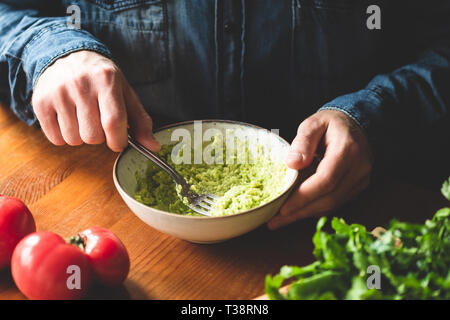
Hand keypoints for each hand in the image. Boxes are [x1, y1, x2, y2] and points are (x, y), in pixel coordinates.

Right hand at [32, 50, 159, 151]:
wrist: (66, 56)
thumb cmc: (101, 79)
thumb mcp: (125, 92)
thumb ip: (140, 121)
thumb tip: (153, 146)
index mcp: (107, 80)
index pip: (113, 122)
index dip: (118, 141)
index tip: (118, 142)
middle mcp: (80, 84)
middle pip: (92, 136)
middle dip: (99, 137)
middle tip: (98, 122)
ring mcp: (58, 93)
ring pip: (73, 140)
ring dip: (81, 137)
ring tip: (82, 118)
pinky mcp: (40, 102)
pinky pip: (56, 139)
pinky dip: (64, 137)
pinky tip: (68, 119)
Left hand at [267, 110, 372, 228]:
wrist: (357, 124)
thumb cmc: (332, 124)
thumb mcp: (314, 123)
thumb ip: (303, 142)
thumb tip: (292, 164)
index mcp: (347, 150)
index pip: (326, 180)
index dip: (304, 196)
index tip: (283, 208)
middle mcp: (358, 169)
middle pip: (329, 198)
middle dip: (300, 211)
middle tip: (275, 220)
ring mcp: (360, 180)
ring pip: (332, 205)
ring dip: (305, 214)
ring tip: (280, 219)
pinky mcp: (357, 188)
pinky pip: (335, 203)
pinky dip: (315, 208)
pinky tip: (296, 211)